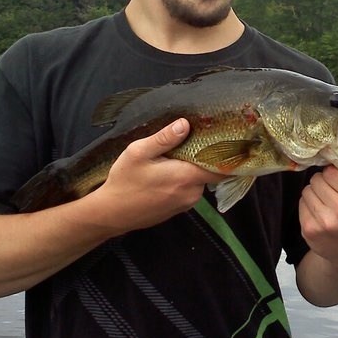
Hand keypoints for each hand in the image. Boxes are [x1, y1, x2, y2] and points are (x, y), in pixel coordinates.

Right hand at [90, 118, 224, 233]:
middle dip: (203, 158)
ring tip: (173, 158)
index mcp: (187, 177)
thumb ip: (164, 138)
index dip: (227, 154)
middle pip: (210, 172)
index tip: (225, 141)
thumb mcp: (139, 153)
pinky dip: (184, 181)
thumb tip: (185, 124)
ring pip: (199, 181)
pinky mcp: (179, 209)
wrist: (111, 214)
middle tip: (191, 142)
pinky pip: (189, 190)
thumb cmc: (124, 182)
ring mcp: (187, 203)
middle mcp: (193, 193)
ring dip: (191, 170)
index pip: (222, 167)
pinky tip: (167, 174)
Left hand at [299, 160, 337, 273]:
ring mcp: (324, 222)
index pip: (332, 172)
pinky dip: (308, 205)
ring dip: (314, 193)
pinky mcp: (309, 230)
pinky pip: (301, 204)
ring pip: (307, 190)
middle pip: (317, 180)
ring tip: (324, 201)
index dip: (333, 173)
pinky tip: (319, 211)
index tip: (336, 179)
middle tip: (329, 190)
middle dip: (322, 182)